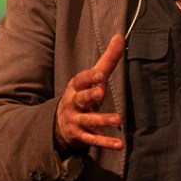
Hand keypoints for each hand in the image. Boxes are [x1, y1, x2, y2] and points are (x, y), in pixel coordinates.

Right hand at [54, 33, 125, 151]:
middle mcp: (74, 103)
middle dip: (89, 96)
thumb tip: (120, 36)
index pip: (81, 80)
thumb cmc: (83, 95)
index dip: (89, 77)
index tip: (100, 74)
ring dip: (102, 120)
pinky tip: (119, 145)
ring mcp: (76, 120)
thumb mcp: (93, 78)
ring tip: (118, 120)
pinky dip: (106, 142)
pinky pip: (93, 139)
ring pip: (88, 120)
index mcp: (76, 87)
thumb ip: (108, 60)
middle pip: (80, 99)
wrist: (59, 123)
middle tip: (101, 93)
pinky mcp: (80, 136)